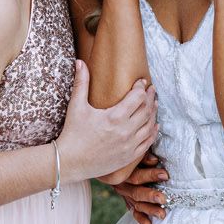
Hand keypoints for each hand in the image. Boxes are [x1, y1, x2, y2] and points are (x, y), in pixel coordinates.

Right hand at [56, 61, 158, 180]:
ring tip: (153, 104)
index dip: (141, 87)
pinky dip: (152, 132)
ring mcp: (129, 146)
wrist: (69, 162)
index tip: (141, 82)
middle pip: (147, 110)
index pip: (137, 97)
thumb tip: (80, 62)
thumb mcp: (76, 107)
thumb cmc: (72, 133)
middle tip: (151, 90)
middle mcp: (125, 131)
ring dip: (153, 113)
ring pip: (150, 125)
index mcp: (114, 117)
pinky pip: (148, 142)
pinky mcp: (129, 157)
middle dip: (151, 97)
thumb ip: (81, 83)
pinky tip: (153, 124)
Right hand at [109, 153, 167, 223]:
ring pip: (136, 204)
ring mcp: (124, 195)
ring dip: (149, 210)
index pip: (137, 176)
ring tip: (162, 214)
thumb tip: (155, 160)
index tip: (165, 175)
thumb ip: (143, 157)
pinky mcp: (128, 201)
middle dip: (151, 196)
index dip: (151, 175)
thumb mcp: (134, 154)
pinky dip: (140, 218)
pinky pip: (133, 211)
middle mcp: (122, 186)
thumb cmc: (130, 155)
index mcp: (123, 172)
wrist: (112, 163)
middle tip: (164, 199)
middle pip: (136, 192)